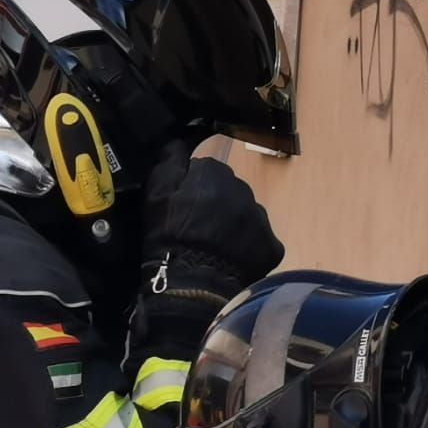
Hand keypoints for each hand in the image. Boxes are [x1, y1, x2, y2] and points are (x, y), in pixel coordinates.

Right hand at [131, 142, 283, 359]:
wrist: (193, 284)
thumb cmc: (169, 237)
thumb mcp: (156, 194)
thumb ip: (169, 162)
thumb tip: (179, 143)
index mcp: (215, 174)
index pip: (205, 172)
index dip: (192, 190)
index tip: (183, 209)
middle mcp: (243, 190)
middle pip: (229, 192)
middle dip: (217, 205)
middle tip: (199, 230)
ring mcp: (260, 218)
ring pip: (246, 215)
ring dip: (234, 225)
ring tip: (216, 247)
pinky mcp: (272, 246)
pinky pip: (260, 241)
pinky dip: (249, 248)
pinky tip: (232, 260)